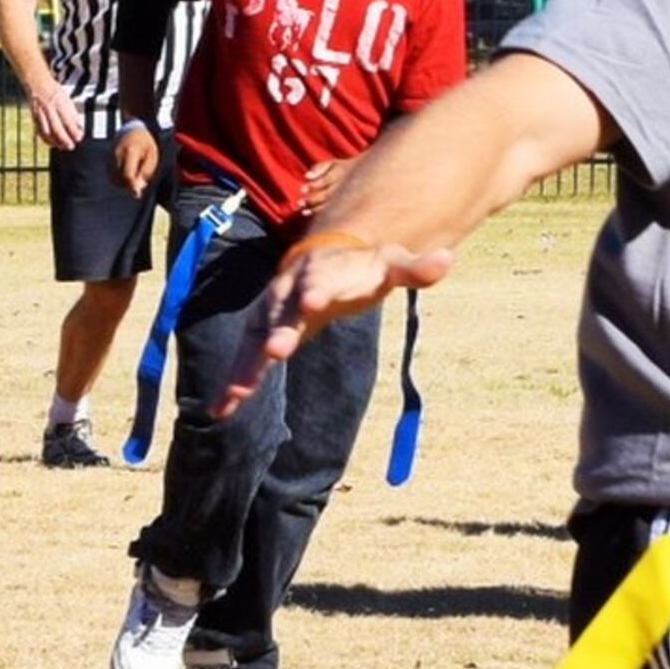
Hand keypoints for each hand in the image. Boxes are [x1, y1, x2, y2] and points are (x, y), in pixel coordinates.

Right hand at [25, 85, 84, 150]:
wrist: (36, 83)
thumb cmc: (54, 91)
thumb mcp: (67, 99)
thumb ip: (73, 113)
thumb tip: (80, 127)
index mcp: (59, 103)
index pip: (68, 120)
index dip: (74, 131)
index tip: (79, 137)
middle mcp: (49, 109)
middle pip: (57, 128)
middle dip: (65, 139)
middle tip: (71, 146)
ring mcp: (40, 114)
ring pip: (47, 132)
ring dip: (55, 141)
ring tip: (62, 147)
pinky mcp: (34, 117)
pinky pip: (39, 131)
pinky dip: (46, 139)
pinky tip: (52, 143)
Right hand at [114, 126, 159, 195]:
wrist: (132, 130)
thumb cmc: (145, 143)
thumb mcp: (152, 155)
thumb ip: (146, 172)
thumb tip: (137, 189)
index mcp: (130, 152)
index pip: (128, 175)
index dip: (132, 187)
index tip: (137, 195)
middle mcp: (117, 155)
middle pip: (120, 179)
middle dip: (129, 186)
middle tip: (139, 182)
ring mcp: (110, 157)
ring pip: (114, 179)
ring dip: (124, 183)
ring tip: (134, 176)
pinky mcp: (107, 160)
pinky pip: (111, 176)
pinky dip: (119, 179)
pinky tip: (127, 174)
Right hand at [219, 230, 452, 416]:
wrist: (321, 259)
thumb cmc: (360, 268)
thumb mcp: (390, 266)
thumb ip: (415, 269)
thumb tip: (447, 259)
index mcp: (321, 273)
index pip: (320, 281)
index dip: (317, 291)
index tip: (314, 303)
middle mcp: (288, 293)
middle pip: (282, 313)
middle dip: (278, 331)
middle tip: (274, 351)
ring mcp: (271, 315)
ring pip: (255, 341)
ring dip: (246, 365)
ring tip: (236, 393)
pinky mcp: (260, 336)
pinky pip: (245, 360)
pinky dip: (234, 381)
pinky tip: (222, 409)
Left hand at [299, 153, 356, 210]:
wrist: (369, 176)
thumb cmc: (345, 169)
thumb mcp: (333, 164)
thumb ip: (319, 168)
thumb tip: (306, 177)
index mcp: (340, 173)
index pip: (325, 182)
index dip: (313, 187)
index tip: (302, 190)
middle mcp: (344, 186)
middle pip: (326, 195)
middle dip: (312, 200)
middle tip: (300, 203)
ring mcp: (347, 196)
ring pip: (330, 205)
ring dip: (315, 209)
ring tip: (303, 211)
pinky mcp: (348, 205)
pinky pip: (334, 210)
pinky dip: (321, 212)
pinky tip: (310, 213)